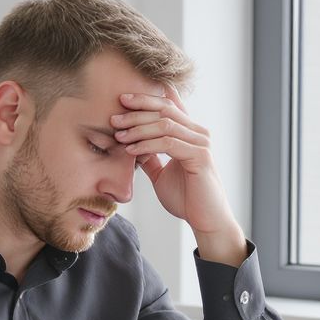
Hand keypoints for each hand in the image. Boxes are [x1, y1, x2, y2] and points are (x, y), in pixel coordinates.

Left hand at [111, 90, 246, 265]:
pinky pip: (168, 143)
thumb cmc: (187, 199)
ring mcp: (201, 143)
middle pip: (165, 109)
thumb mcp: (161, 174)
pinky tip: (132, 150)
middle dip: (137, 111)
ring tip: (119, 135)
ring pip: (165, 124)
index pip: (168, 105)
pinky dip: (147, 144)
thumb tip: (134, 147)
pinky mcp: (200, 156)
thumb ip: (151, 158)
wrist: (205, 220)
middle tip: (114, 119)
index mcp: (190, 133)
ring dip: (138, 128)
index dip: (145, 99)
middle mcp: (198, 133)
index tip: (121, 100)